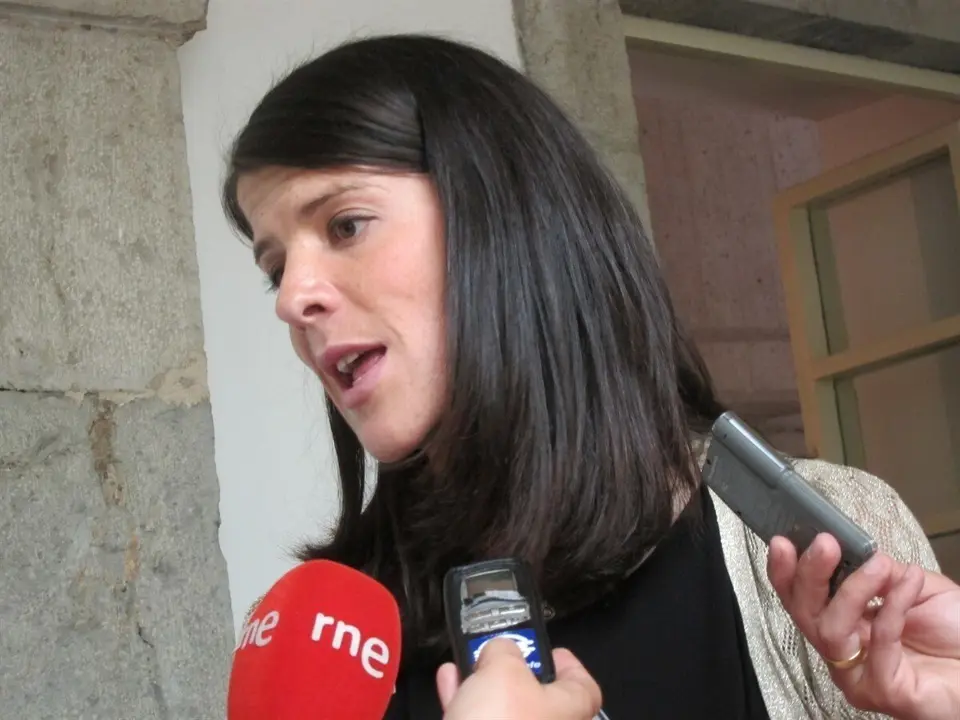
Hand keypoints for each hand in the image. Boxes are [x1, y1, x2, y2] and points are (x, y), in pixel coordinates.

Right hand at [436, 638, 602, 719]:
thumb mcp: (504, 667)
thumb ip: (505, 650)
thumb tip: (500, 650)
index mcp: (570, 713)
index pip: (584, 687)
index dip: (569, 665)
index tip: (550, 650)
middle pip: (538, 697)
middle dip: (514, 671)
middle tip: (497, 652)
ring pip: (506, 711)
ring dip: (484, 684)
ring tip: (466, 662)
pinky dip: (466, 702)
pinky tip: (449, 682)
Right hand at [768, 533, 959, 719]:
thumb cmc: (954, 633)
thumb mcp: (912, 585)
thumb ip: (881, 573)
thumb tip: (855, 553)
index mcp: (843, 624)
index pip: (800, 599)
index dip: (785, 572)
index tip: (784, 542)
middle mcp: (843, 652)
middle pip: (803, 614)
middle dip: (809, 574)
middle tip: (825, 544)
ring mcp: (859, 676)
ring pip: (830, 630)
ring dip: (853, 589)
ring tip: (880, 565)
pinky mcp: (884, 692)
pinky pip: (880, 643)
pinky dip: (893, 606)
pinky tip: (909, 582)